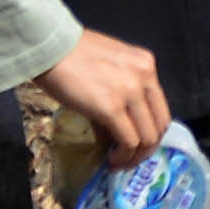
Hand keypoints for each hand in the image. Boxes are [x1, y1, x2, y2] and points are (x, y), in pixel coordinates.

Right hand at [27, 29, 170, 166]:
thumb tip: (119, 122)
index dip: (152, 131)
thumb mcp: (110, 63)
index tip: (138, 144)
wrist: (49, 46)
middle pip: (159, 125)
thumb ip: (123, 86)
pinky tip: (111, 159)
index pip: (160, 107)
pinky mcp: (111, 108)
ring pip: (147, 137)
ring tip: (119, 162)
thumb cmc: (71, 53)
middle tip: (130, 158)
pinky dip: (123, 156)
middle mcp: (145, 76)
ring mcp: (130, 92)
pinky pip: (128, 141)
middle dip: (147, 148)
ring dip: (135, 156)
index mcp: (146, 64)